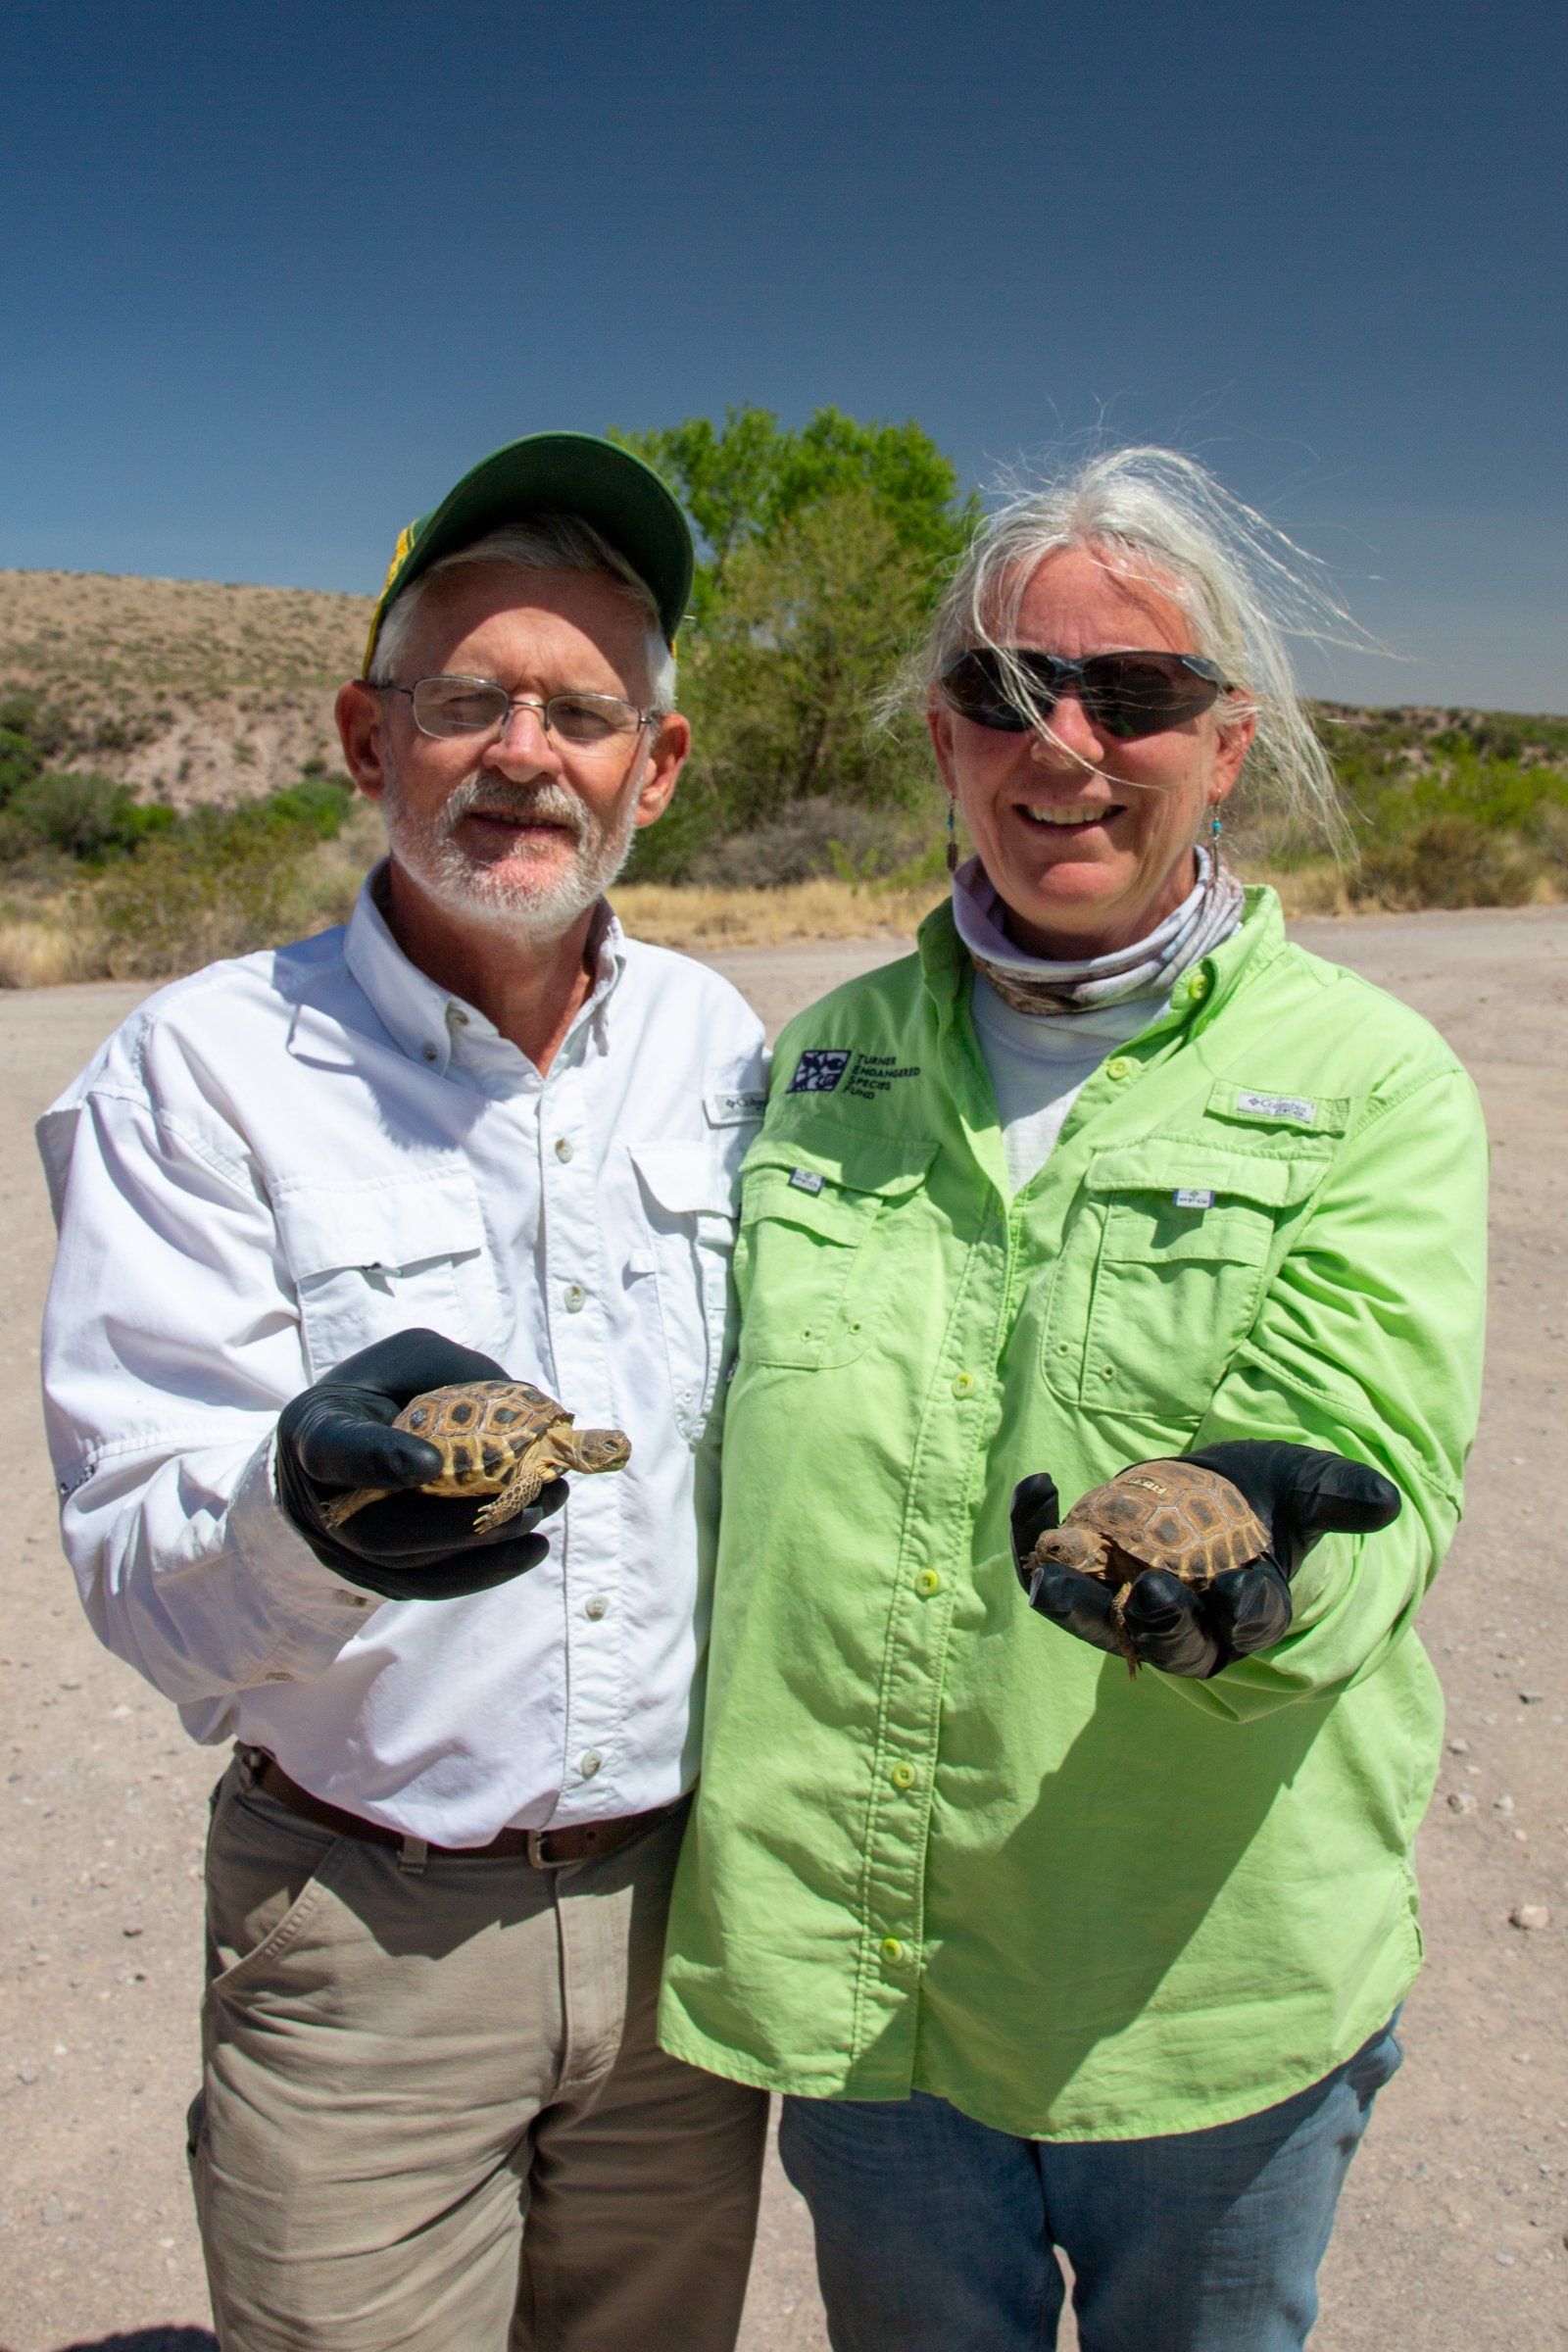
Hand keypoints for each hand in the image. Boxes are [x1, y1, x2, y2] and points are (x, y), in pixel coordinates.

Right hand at [275, 1329, 564, 1601]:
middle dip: (458, 1523)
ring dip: (485, 1545)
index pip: (334, 1450)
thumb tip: (530, 1418)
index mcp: (315, 1430)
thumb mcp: (414, 1358)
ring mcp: (345, 1549)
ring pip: (411, 1566)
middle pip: (380, 1533)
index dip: (377, 1459)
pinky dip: (485, 1569)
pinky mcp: (378, 1575)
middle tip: (527, 1498)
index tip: (429, 1462)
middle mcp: (319, 1500)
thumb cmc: (388, 1387)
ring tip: (544, 1508)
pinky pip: (431, 1583)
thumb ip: (459, 1378)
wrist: (352, 1432)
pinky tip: (534, 1546)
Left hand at [1010, 1443, 1400, 1678]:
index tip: (1243, 1591)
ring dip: (1071, 1605)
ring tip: (1047, 1581)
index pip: (1250, 1623)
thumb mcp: (1302, 1486)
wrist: (1208, 1488)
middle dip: (1158, 1624)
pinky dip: (1037, 1535)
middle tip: (1147, 1594)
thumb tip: (1386, 1501)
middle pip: (1169, 1642)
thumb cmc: (1263, 1496)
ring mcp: (1127, 1605)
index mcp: (1250, 1609)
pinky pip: (1053, 1566)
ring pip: (1097, 1622)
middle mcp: (1188, 1622)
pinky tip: (1037, 1485)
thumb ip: (1335, 1494)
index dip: (1247, 1610)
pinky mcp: (1084, 1575)